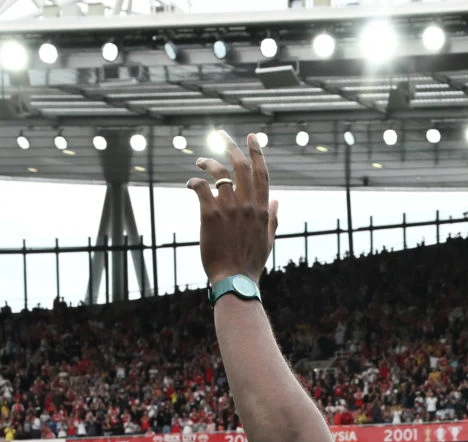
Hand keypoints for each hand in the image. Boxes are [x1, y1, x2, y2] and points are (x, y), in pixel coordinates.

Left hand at [188, 131, 278, 284]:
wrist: (234, 280)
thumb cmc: (250, 263)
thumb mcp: (267, 240)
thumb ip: (272, 218)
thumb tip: (277, 201)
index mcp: (261, 209)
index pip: (261, 173)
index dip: (257, 152)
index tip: (252, 137)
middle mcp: (247, 205)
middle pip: (240, 166)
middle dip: (231, 146)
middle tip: (221, 135)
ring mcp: (229, 209)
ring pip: (219, 174)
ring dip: (208, 162)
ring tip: (199, 161)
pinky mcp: (210, 215)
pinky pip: (201, 188)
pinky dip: (194, 182)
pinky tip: (190, 183)